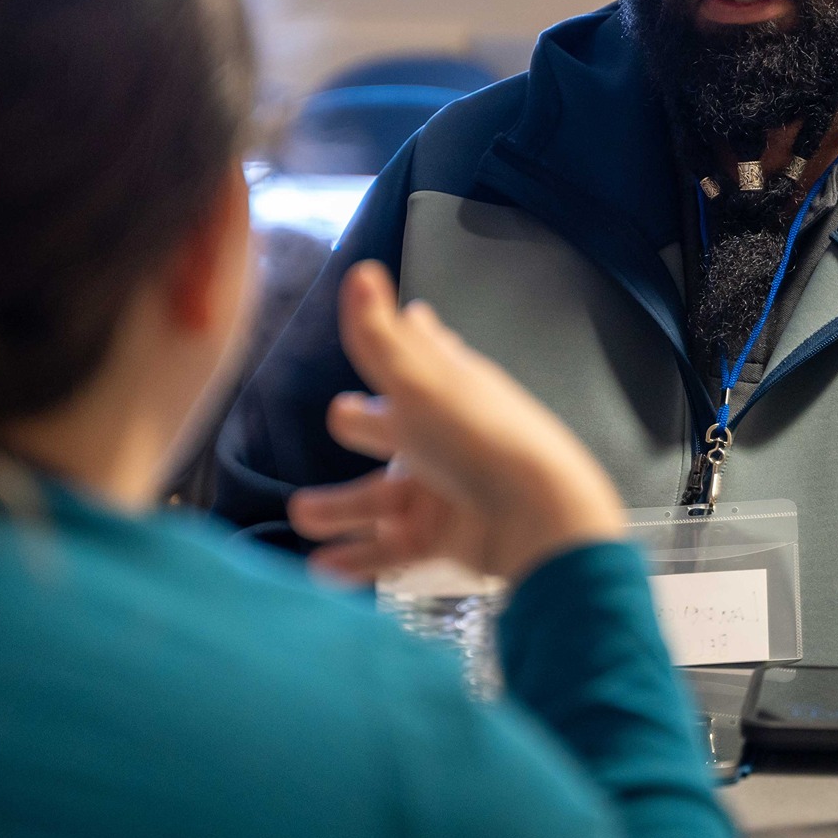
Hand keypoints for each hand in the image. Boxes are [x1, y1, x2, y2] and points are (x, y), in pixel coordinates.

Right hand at [288, 261, 626, 586]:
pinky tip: (321, 568)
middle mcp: (444, 435)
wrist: (537, 517)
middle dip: (366, 424)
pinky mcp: (444, 537)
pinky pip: (392, 550)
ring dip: (341, 507)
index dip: (412, 339)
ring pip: (379, 497)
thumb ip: (378, 335)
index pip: (426, 355)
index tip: (412, 319)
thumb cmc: (476, 437)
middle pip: (395, 427)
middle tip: (340, 417)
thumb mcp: (418, 382)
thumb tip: (360, 269)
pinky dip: (358, 558)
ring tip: (300, 515)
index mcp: (445, 387)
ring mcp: (443, 489)